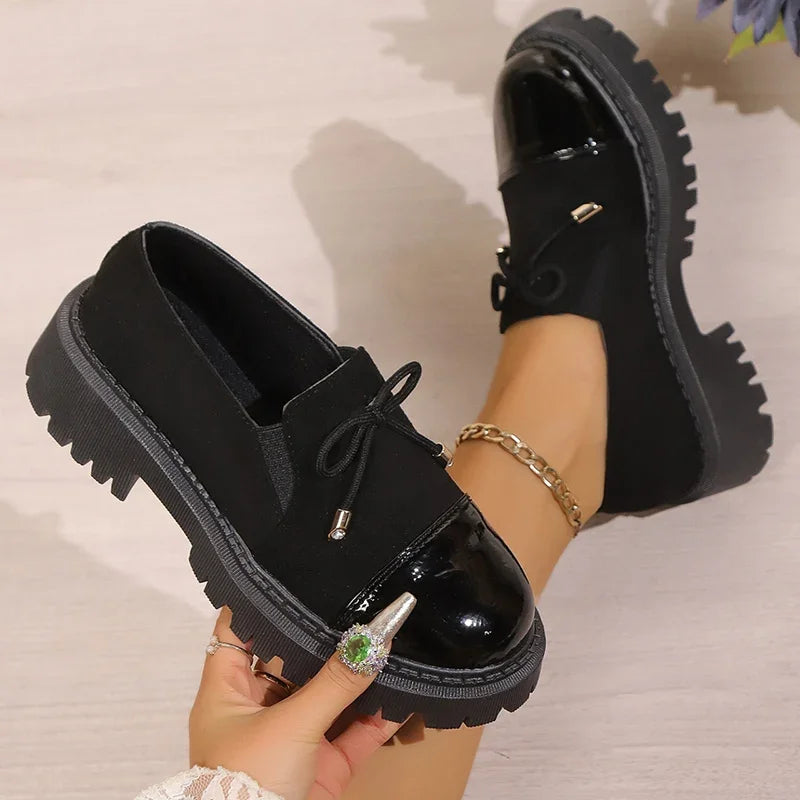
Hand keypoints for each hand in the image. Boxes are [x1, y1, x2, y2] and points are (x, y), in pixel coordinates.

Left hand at [189, 595, 414, 799]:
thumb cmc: (247, 786)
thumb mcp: (291, 725)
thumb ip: (336, 682)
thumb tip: (375, 640)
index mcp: (227, 692)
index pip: (239, 630)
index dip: (261, 601)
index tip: (294, 571)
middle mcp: (258, 710)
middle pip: (291, 659)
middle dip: (323, 636)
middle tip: (356, 600)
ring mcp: (291, 739)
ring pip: (327, 696)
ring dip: (354, 675)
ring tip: (386, 638)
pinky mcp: (321, 768)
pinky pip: (353, 734)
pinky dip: (377, 718)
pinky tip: (403, 694)